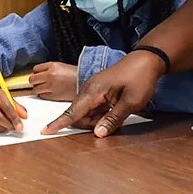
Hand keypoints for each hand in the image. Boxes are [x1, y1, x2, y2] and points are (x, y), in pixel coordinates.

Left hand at [28, 62, 78, 100]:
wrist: (86, 83)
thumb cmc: (77, 75)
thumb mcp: (62, 66)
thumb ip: (50, 69)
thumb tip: (39, 74)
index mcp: (52, 65)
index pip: (35, 69)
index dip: (37, 73)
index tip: (39, 76)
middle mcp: (50, 75)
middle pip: (32, 79)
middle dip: (35, 82)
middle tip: (40, 83)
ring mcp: (51, 86)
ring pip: (35, 89)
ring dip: (39, 89)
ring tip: (47, 89)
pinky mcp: (54, 96)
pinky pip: (42, 96)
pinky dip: (45, 95)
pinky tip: (51, 93)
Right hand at [42, 50, 163, 137]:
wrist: (147, 60)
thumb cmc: (140, 78)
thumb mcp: (131, 102)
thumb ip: (113, 119)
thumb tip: (98, 134)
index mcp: (93, 91)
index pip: (72, 111)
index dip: (59, 123)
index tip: (45, 131)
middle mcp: (89, 89)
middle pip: (79, 114)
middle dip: (91, 124)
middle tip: (114, 121)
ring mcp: (93, 89)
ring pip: (86, 111)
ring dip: (97, 119)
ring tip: (117, 112)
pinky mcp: (99, 90)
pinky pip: (93, 106)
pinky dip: (100, 113)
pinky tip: (115, 109)